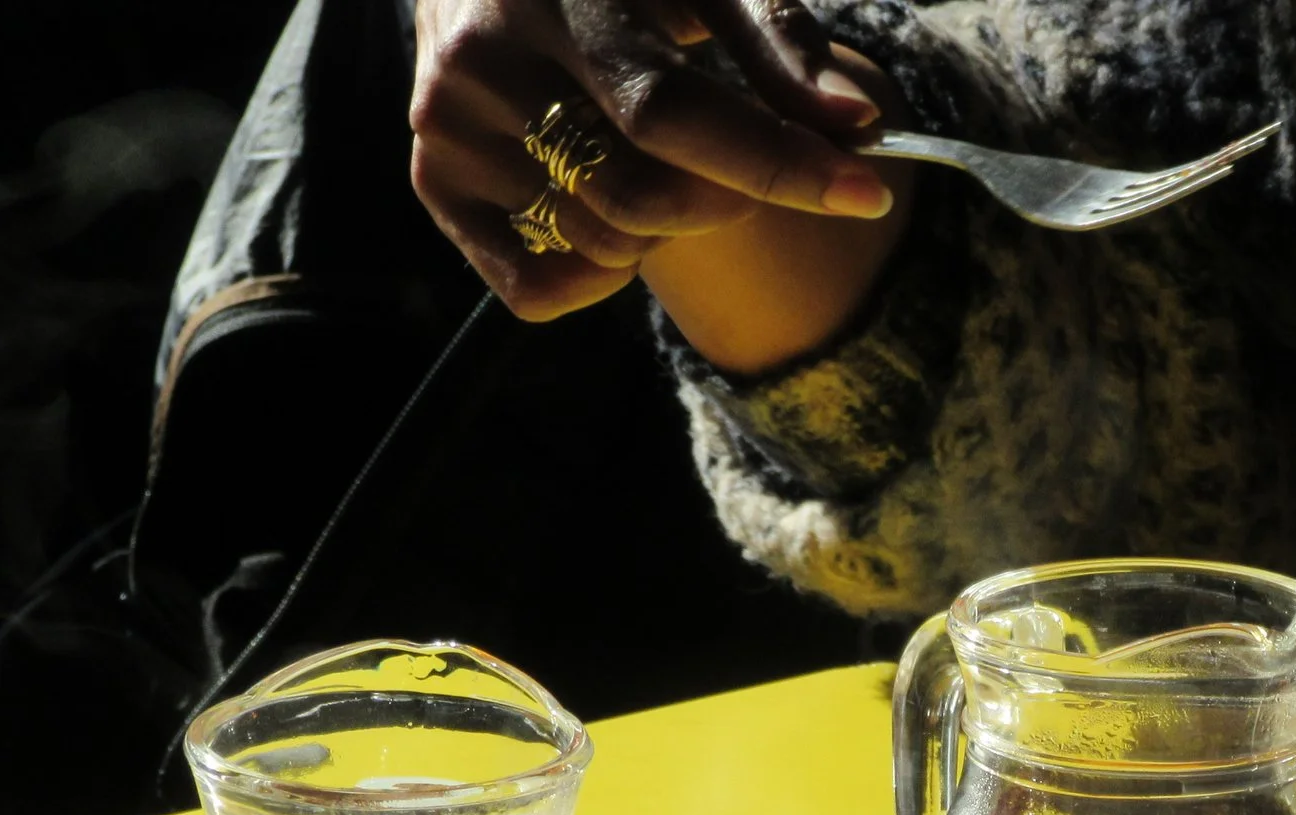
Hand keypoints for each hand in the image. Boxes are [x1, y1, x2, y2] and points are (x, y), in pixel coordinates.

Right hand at [411, 0, 897, 324]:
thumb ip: (779, 44)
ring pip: (598, 243)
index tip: (863, 192)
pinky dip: (599, 274)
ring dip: (662, 231)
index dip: (774, 163)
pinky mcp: (432, 180)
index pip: (673, 110)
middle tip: (744, 168)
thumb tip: (859, 127)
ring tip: (660, 164)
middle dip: (726, 200)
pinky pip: (538, 288)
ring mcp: (447, 127)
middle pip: (640, 195)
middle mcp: (485, 59)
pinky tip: (612, 211)